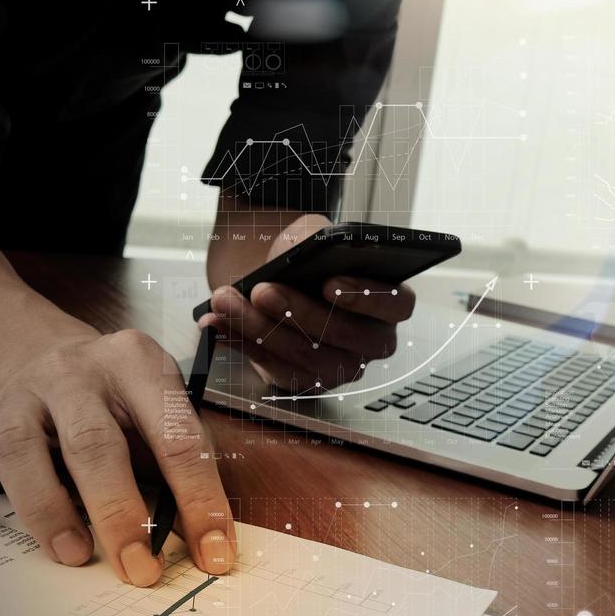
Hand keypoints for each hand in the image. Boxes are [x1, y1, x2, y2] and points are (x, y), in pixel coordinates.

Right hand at [0, 330, 235, 585]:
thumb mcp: (163, 417)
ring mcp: (19, 389)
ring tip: (73, 554)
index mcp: (137, 362)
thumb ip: (179, 468)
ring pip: (17, 445)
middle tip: (137, 570)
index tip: (212, 557)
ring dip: (46, 507)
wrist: (63, 359)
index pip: (175, 437)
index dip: (197, 500)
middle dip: (119, 513)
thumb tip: (203, 545)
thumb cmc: (126, 406)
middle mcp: (75, 370)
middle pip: (94, 442)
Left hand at [197, 214, 416, 389]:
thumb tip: (307, 250)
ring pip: (306, 356)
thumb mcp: (313, 234)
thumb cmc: (304, 256)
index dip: (367, 298)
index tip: (328, 283)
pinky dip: (242, 343)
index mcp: (390, 300)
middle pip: (345, 337)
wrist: (275, 276)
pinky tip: (217, 324)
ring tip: (225, 301)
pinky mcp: (305, 381)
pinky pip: (276, 369)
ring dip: (259, 328)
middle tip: (262, 290)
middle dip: (298, 312)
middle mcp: (372, 340)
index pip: (397, 304)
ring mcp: (340, 366)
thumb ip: (317, 238)